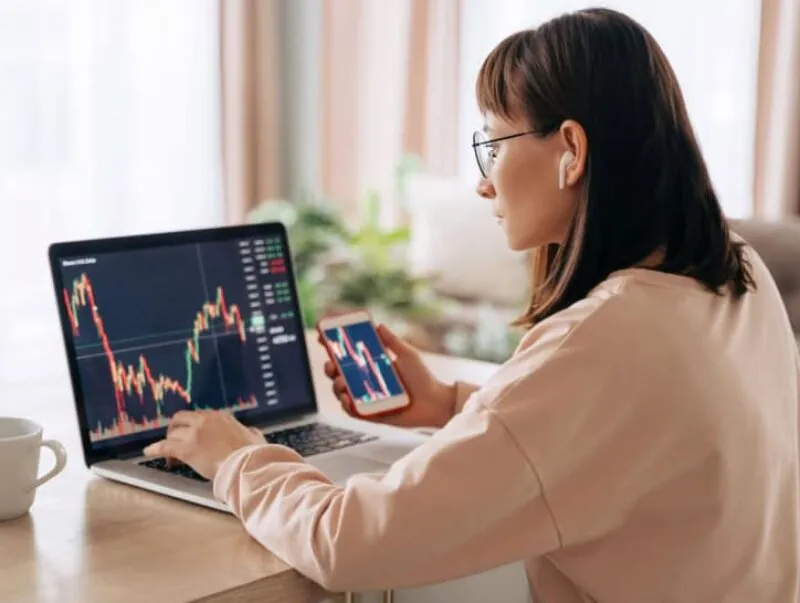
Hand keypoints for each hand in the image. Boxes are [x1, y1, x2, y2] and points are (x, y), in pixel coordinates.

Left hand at [143, 410, 265, 479]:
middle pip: (181, 419)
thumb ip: (250, 433)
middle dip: (175, 429)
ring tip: (168, 455)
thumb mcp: (255, 437)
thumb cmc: (253, 454)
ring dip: (169, 443)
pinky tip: (148, 452)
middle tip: (175, 441)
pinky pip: (165, 446)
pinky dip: (155, 449)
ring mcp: (194, 433)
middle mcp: (205, 420)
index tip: (195, 437)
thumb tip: (252, 433)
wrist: (246, 465)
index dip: (194, 428)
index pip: (200, 417)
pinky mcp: (186, 448)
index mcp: (221, 417)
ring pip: (173, 433)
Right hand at [318, 324, 455, 428]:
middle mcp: (365, 381)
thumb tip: (379, 325)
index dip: (333, 346)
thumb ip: (392, 341)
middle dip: (329, 367)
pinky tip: (348, 398)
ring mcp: (366, 397)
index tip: (322, 336)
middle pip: (338, 373)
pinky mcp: (370, 414)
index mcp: (371, 365)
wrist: (435, 403)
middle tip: (330, 363)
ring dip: (336, 386)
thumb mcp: (407, 355)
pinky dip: (346, 404)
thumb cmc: (423, 378)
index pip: (347, 355)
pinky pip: (352, 410)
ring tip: (342, 382)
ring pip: (341, 391)